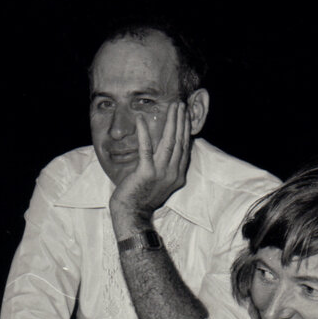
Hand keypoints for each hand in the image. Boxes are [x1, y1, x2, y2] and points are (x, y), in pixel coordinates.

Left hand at [110, 101, 191, 223]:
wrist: (132, 214)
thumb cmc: (141, 197)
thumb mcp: (159, 182)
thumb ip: (165, 167)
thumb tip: (165, 150)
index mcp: (178, 176)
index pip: (185, 148)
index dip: (185, 129)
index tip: (185, 115)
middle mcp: (173, 174)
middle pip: (180, 141)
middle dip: (181, 121)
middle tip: (181, 104)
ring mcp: (161, 173)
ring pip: (168, 142)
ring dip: (171, 122)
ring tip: (172, 107)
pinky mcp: (146, 173)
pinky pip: (146, 148)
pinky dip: (144, 132)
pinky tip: (142, 119)